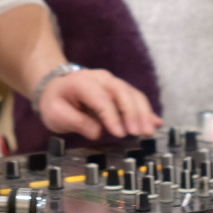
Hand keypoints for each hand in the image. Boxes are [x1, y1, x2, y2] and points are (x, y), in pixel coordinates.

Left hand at [37, 68, 160, 140]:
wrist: (56, 86)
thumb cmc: (56, 101)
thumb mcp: (56, 114)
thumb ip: (76, 122)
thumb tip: (98, 132)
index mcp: (82, 82)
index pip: (101, 99)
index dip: (112, 116)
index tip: (120, 134)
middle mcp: (101, 79)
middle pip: (122, 93)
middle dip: (134, 113)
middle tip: (141, 133)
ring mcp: (113, 82)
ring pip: (133, 95)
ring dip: (143, 113)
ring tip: (149, 131)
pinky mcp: (120, 90)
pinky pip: (136, 98)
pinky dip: (147, 111)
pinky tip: (156, 122)